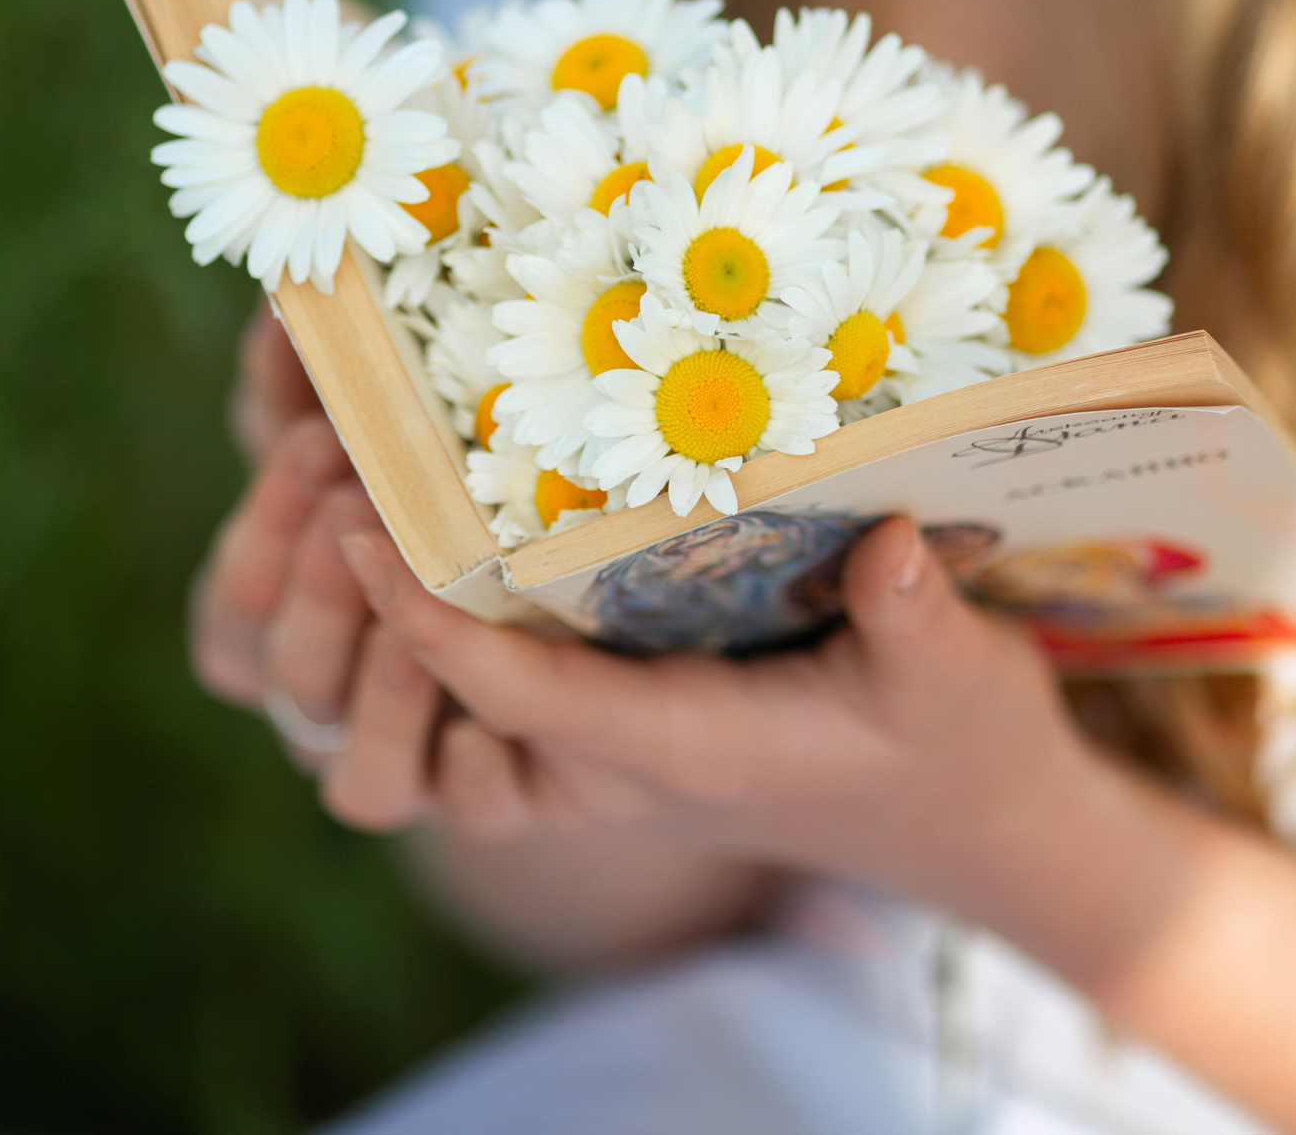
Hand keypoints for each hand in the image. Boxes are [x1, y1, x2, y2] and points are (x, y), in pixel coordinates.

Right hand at [189, 308, 458, 830]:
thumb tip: (280, 296)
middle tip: (369, 501)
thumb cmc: (435, 501)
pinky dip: (473, 777)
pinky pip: (470, 814)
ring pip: (361, 781)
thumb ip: (316, 378)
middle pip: (289, 684)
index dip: (261, 536)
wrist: (586, 622)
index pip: (231, 615)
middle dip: (320, 590)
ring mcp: (407, 767)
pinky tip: (494, 728)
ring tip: (426, 623)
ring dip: (385, 694)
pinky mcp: (494, 800)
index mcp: (281, 635)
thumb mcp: (374, 437)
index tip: (320, 442)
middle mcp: (330, 715)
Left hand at [340, 514, 1200, 990]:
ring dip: (387, 632)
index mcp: (687, 749)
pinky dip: (437, 638)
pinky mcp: (609, 732)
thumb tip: (891, 540)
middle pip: (452, 708)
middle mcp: (620, 765)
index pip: (520, 696)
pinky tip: (421, 523)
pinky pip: (490, 703)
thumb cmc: (959, 742)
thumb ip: (917, 616)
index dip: (429, 622)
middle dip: (377, 615)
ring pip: (451, 720)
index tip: (362, 527)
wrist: (963, 819)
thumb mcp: (959, 678)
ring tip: (348, 488)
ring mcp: (606, 756)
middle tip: (332, 477)